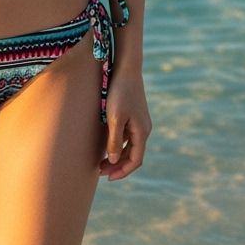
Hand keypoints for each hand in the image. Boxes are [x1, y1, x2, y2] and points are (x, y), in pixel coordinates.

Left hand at [99, 66, 151, 180]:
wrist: (126, 67)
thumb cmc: (119, 91)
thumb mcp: (114, 117)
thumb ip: (115, 140)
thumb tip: (114, 161)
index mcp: (142, 131)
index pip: (135, 160)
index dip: (122, 171)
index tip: (107, 177)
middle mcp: (143, 128)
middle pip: (133, 155)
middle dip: (118, 166)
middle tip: (100, 172)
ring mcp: (139, 121)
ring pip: (130, 146)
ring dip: (117, 156)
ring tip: (100, 162)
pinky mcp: (133, 114)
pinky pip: (127, 135)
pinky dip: (118, 144)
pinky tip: (105, 144)